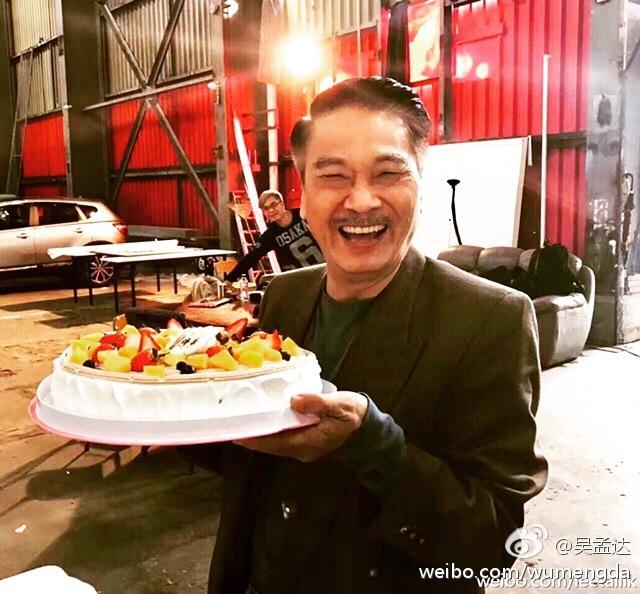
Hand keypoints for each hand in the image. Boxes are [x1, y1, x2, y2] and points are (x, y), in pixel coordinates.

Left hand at [233, 391, 367, 462]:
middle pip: (269, 443)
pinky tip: (263, 414)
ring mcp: (302, 445)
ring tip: (241, 415)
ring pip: (273, 440)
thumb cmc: (355, 415)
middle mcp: (301, 448)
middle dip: (250, 433)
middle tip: (231, 418)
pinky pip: (281, 435)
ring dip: (258, 430)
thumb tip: (294, 400)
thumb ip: (318, 403)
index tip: (234, 430)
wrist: (369, 427)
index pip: (273, 443)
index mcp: (308, 443)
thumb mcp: (341, 406)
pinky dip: (270, 426)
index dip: (253, 438)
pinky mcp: (304, 438)